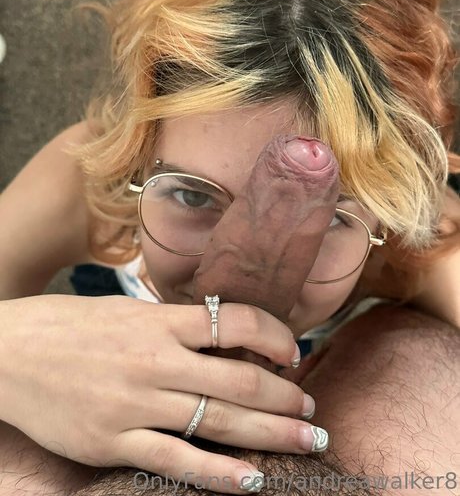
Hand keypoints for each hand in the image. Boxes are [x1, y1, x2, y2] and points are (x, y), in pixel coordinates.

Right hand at [0, 295, 318, 493]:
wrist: (11, 353)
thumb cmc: (71, 326)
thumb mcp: (127, 311)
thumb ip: (173, 325)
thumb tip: (221, 335)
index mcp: (158, 322)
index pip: (235, 322)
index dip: (274, 335)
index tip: (293, 351)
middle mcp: (154, 361)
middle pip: (238, 379)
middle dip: (284, 395)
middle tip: (311, 407)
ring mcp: (135, 404)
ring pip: (218, 420)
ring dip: (271, 431)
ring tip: (306, 436)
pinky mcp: (113, 442)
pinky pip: (176, 460)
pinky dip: (218, 472)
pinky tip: (252, 479)